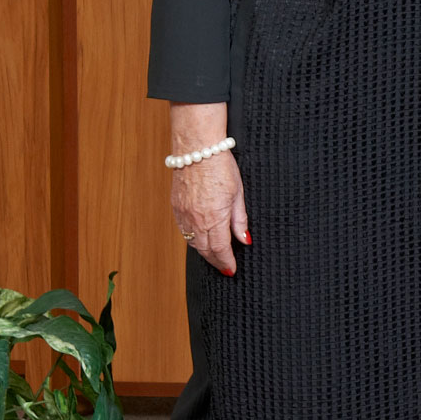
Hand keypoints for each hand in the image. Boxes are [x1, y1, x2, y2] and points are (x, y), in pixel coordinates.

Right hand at [167, 103, 246, 274]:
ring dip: (204, 251)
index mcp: (214, 218)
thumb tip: (244, 240)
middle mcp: (195, 220)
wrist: (197, 150)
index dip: (226, 262)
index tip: (231, 270)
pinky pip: (184, 230)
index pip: (220, 249)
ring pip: (193, 242)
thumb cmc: (221, 167)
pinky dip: (192, 239)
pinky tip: (200, 239)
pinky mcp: (176, 207)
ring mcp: (183, 214)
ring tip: (215, 256)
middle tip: (224, 267)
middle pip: (205, 249)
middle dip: (216, 260)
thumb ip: (239, 220)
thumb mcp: (238, 194)